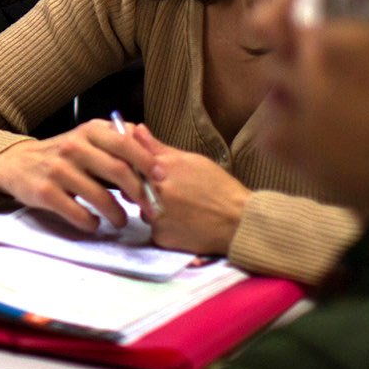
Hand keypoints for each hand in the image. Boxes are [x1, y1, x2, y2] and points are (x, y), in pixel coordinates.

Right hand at [0, 119, 152, 230]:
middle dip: (140, 194)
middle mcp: (74, 146)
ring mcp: (58, 169)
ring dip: (117, 214)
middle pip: (118, 170)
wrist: (17, 163)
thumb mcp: (87, 137)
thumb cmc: (63, 154)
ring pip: (100, 196)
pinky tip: (94, 224)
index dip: (147, 161)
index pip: (125, 143)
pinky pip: (78, 213)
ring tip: (122, 221)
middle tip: (151, 210)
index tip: (162, 179)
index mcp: (89, 130)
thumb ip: (117, 140)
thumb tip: (153, 149)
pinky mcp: (45, 192)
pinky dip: (91, 223)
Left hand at [129, 127, 251, 255]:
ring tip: (182, 208)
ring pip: (144, 210)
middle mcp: (153, 193)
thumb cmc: (218, 186)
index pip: (130, 164)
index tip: (145, 170)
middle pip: (134, 188)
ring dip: (154, 209)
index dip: (136, 167)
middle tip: (171, 192)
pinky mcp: (160, 238)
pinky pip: (155, 229)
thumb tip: (135, 130)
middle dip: (146, 188)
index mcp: (160, 170)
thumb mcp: (191, 160)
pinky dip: (165, 226)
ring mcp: (155, 218)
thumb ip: (158, 148)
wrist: (238, 222)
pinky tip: (184, 223)